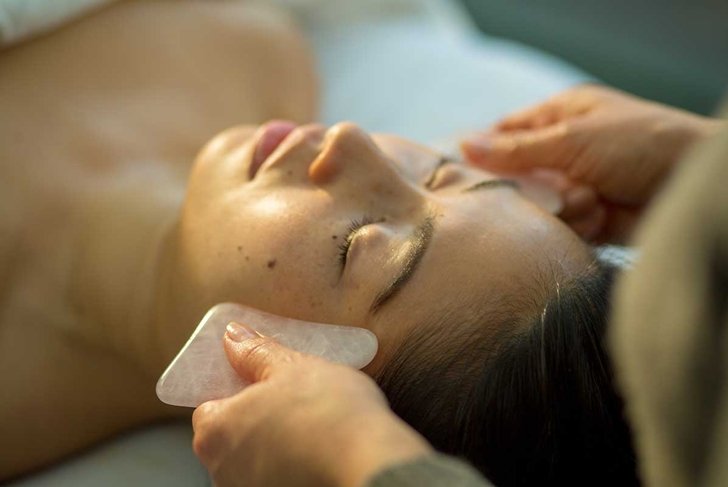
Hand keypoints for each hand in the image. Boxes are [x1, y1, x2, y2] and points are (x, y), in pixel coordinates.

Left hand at [192, 323, 431, 486]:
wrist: (371, 463)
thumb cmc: (329, 413)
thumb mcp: (292, 367)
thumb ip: (256, 353)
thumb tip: (235, 337)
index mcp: (215, 432)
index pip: (210, 406)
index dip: (237, 390)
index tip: (263, 378)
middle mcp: (222, 471)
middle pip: (233, 435)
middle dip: (258, 416)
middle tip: (294, 397)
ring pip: (258, 459)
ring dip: (278, 442)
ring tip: (314, 423)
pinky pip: (280, 475)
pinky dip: (296, 463)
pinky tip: (322, 448)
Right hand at [461, 85, 721, 242]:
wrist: (689, 188)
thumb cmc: (640, 145)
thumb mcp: (572, 140)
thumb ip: (516, 149)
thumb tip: (464, 145)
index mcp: (561, 117)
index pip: (507, 133)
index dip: (485, 152)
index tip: (466, 173)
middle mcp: (566, 151)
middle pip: (519, 176)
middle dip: (531, 188)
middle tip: (547, 190)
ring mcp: (578, 186)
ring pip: (539, 207)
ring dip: (562, 207)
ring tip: (591, 200)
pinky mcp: (590, 218)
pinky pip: (561, 227)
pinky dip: (578, 225)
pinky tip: (601, 215)